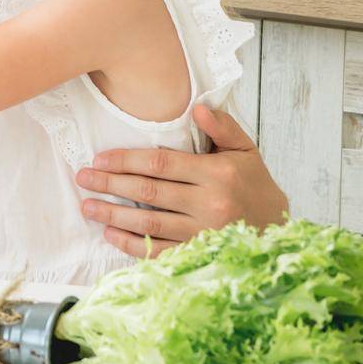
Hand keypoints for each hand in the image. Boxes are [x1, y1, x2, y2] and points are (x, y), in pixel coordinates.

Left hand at [74, 104, 287, 258]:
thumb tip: (197, 107)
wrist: (279, 232)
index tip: (99, 159)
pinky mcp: (199, 256)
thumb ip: (222, 127)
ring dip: (114, 216)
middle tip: (82, 179)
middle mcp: (209, 205)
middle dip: (110, 185)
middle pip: (148, 193)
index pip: (160, 164)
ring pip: (149, 224)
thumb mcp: (245, 150)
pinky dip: (132, 245)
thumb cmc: (255, 185)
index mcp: (217, 174)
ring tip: (88, 207)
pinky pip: (160, 252)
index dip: (126, 161)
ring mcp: (203, 234)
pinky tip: (111, 235)